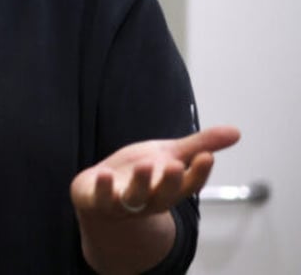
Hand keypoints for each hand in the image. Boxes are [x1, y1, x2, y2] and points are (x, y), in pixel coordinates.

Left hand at [71, 125, 240, 218]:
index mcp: (169, 188)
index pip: (188, 185)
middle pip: (163, 195)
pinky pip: (101, 199)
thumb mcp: (169, 155)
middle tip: (175, 165)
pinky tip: (105, 173)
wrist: (99, 194)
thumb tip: (237, 131)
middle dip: (170, 182)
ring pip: (134, 198)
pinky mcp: (98, 201)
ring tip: (143, 165)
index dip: (198, 173)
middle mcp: (149, 199)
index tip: (207, 156)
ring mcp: (123, 203)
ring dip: (139, 183)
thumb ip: (198, 145)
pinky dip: (103, 188)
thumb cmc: (139, 173)